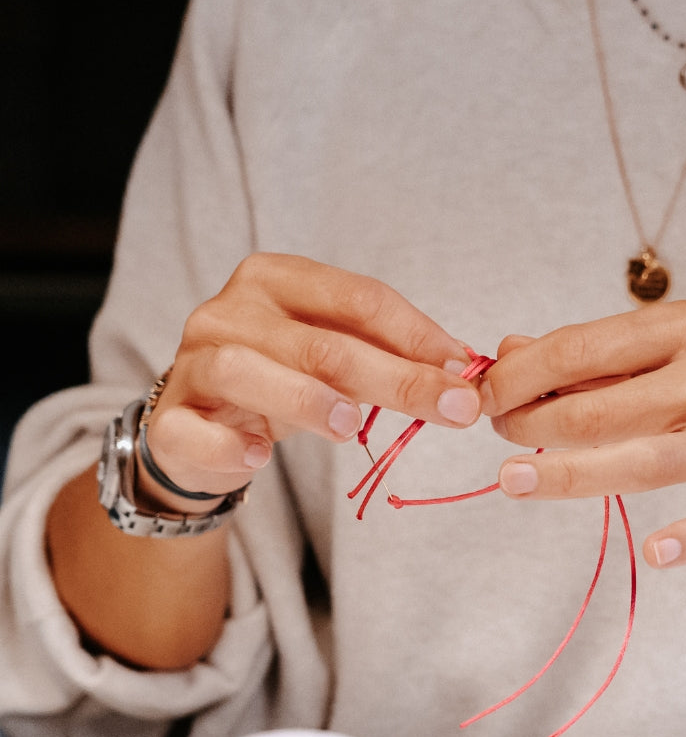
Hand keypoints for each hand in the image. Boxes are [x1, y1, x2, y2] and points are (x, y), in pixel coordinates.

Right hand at [142, 254, 480, 503]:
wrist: (199, 429)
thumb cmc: (279, 382)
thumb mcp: (333, 357)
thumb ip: (387, 354)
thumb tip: (463, 370)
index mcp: (277, 279)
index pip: (357, 298)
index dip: (417, 335)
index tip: (465, 370)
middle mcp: (230, 311)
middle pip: (321, 342)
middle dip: (397, 377)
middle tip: (453, 409)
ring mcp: (194, 363)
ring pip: (248, 371)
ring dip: (306, 399)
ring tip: (352, 426)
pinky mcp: (170, 419)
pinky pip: (194, 430)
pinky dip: (228, 443)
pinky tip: (258, 457)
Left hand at [479, 300, 685, 567]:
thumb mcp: (678, 347)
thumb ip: (595, 355)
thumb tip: (507, 351)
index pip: (584, 348)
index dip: (521, 376)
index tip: (481, 396)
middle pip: (601, 409)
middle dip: (533, 424)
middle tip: (499, 438)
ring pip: (643, 463)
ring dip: (567, 476)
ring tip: (511, 483)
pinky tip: (656, 554)